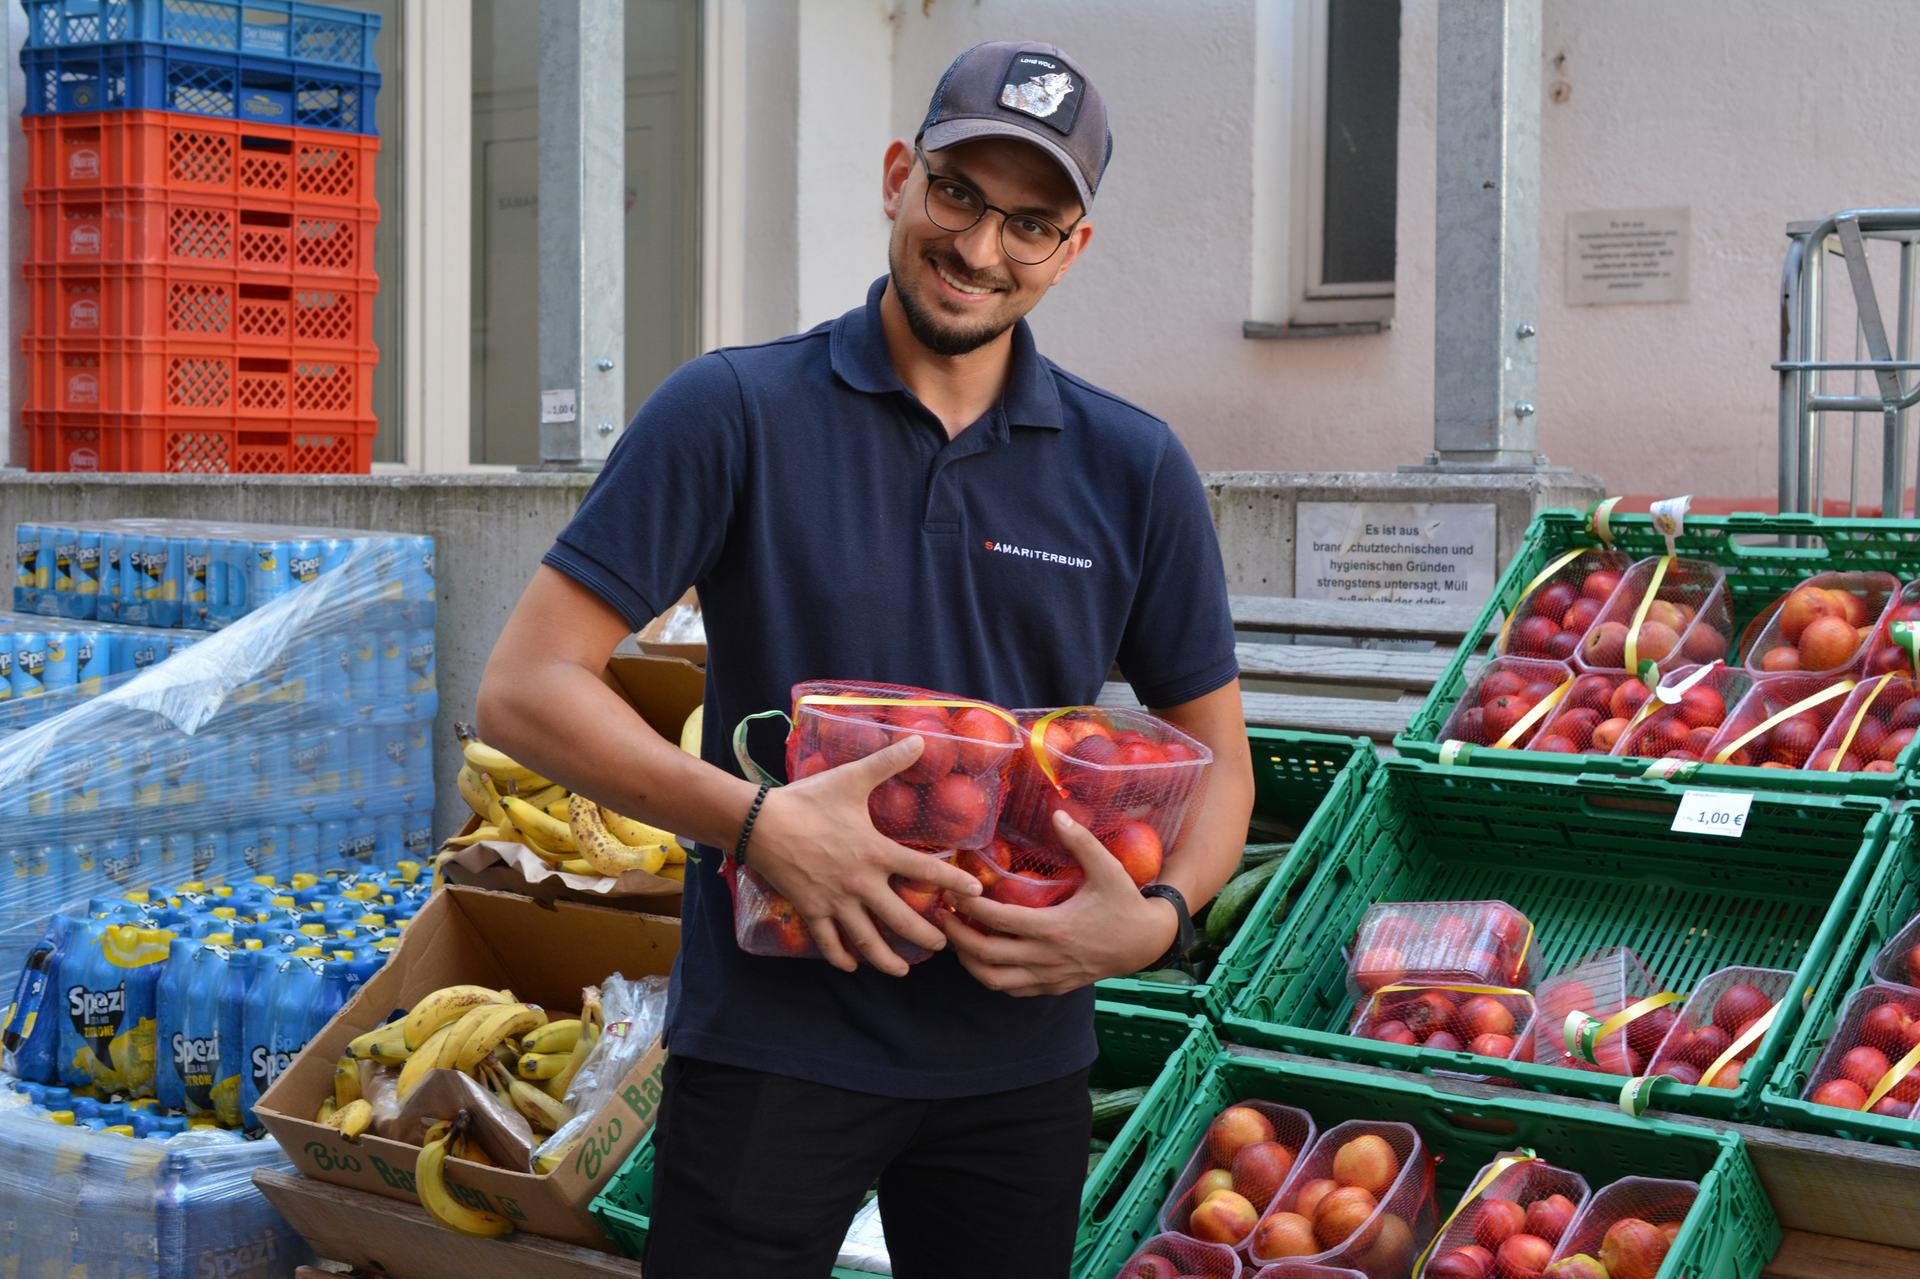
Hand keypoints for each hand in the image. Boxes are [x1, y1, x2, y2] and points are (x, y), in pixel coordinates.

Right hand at [744, 736, 984, 975]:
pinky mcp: (811, 909)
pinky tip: (852, 966)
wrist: (760, 822)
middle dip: (925, 937)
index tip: (975, 892)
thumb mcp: (852, 778)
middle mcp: (861, 883)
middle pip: (901, 919)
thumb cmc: (808, 800)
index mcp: (876, 852)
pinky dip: (841, 957)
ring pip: (867, 940)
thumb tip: (922, 740)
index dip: (953, 882)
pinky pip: (828, 941)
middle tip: (943, 945)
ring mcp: (835, 900)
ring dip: (886, 959)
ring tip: (902, 971)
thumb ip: (889, 762)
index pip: (925, 870)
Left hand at [938, 810, 1176, 996]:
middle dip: (957, 937)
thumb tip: (1057, 812)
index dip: (970, 908)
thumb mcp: (1108, 869)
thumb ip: (1082, 841)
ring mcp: (1049, 977)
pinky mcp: (1054, 987)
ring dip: (969, 963)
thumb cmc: (1125, 903)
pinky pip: (1013, 989)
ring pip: (995, 980)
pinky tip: (983, 958)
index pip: (999, 921)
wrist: (1147, 943)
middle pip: (986, 956)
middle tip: (939, 918)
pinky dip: (992, 976)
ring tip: (955, 940)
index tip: (953, 893)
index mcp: (1054, 928)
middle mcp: (1047, 958)